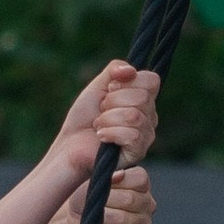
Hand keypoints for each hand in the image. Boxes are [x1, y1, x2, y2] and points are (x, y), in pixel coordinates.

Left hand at [49, 60, 157, 182]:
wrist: (70, 144)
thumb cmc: (85, 116)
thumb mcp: (97, 85)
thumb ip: (115, 70)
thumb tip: (130, 70)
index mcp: (144, 99)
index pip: (152, 80)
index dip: (128, 82)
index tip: (110, 89)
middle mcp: (150, 117)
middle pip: (143, 98)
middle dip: (112, 101)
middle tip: (101, 110)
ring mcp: (146, 136)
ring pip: (135, 116)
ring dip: (108, 118)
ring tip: (99, 124)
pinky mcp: (137, 153)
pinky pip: (132, 136)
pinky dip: (110, 133)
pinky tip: (102, 137)